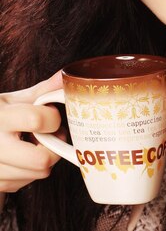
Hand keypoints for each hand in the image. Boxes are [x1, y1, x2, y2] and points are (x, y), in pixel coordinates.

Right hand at [0, 72, 63, 192]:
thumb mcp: (14, 100)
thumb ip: (43, 91)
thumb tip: (66, 76)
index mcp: (0, 118)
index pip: (37, 120)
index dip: (52, 118)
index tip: (50, 116)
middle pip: (42, 159)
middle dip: (53, 148)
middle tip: (48, 137)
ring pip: (39, 172)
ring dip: (43, 160)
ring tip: (33, 146)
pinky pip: (27, 182)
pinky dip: (31, 171)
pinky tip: (22, 158)